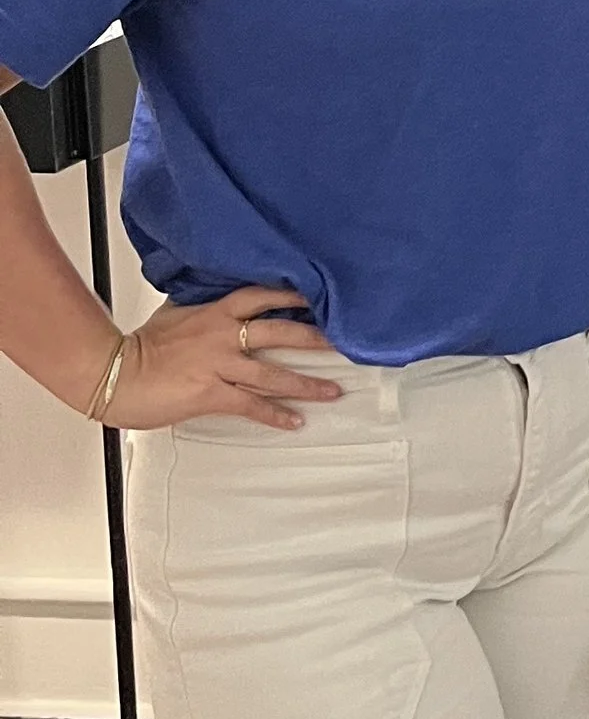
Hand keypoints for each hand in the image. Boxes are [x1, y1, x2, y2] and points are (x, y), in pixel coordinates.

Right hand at [108, 288, 343, 430]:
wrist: (114, 373)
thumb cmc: (140, 346)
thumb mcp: (175, 314)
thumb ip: (203, 308)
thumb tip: (221, 302)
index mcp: (215, 311)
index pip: (262, 296)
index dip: (294, 296)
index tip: (322, 296)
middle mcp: (223, 335)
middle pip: (280, 332)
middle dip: (315, 338)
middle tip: (345, 343)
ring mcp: (219, 365)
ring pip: (273, 374)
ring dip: (307, 384)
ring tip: (334, 391)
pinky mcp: (211, 394)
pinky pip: (251, 406)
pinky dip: (276, 415)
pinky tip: (296, 422)